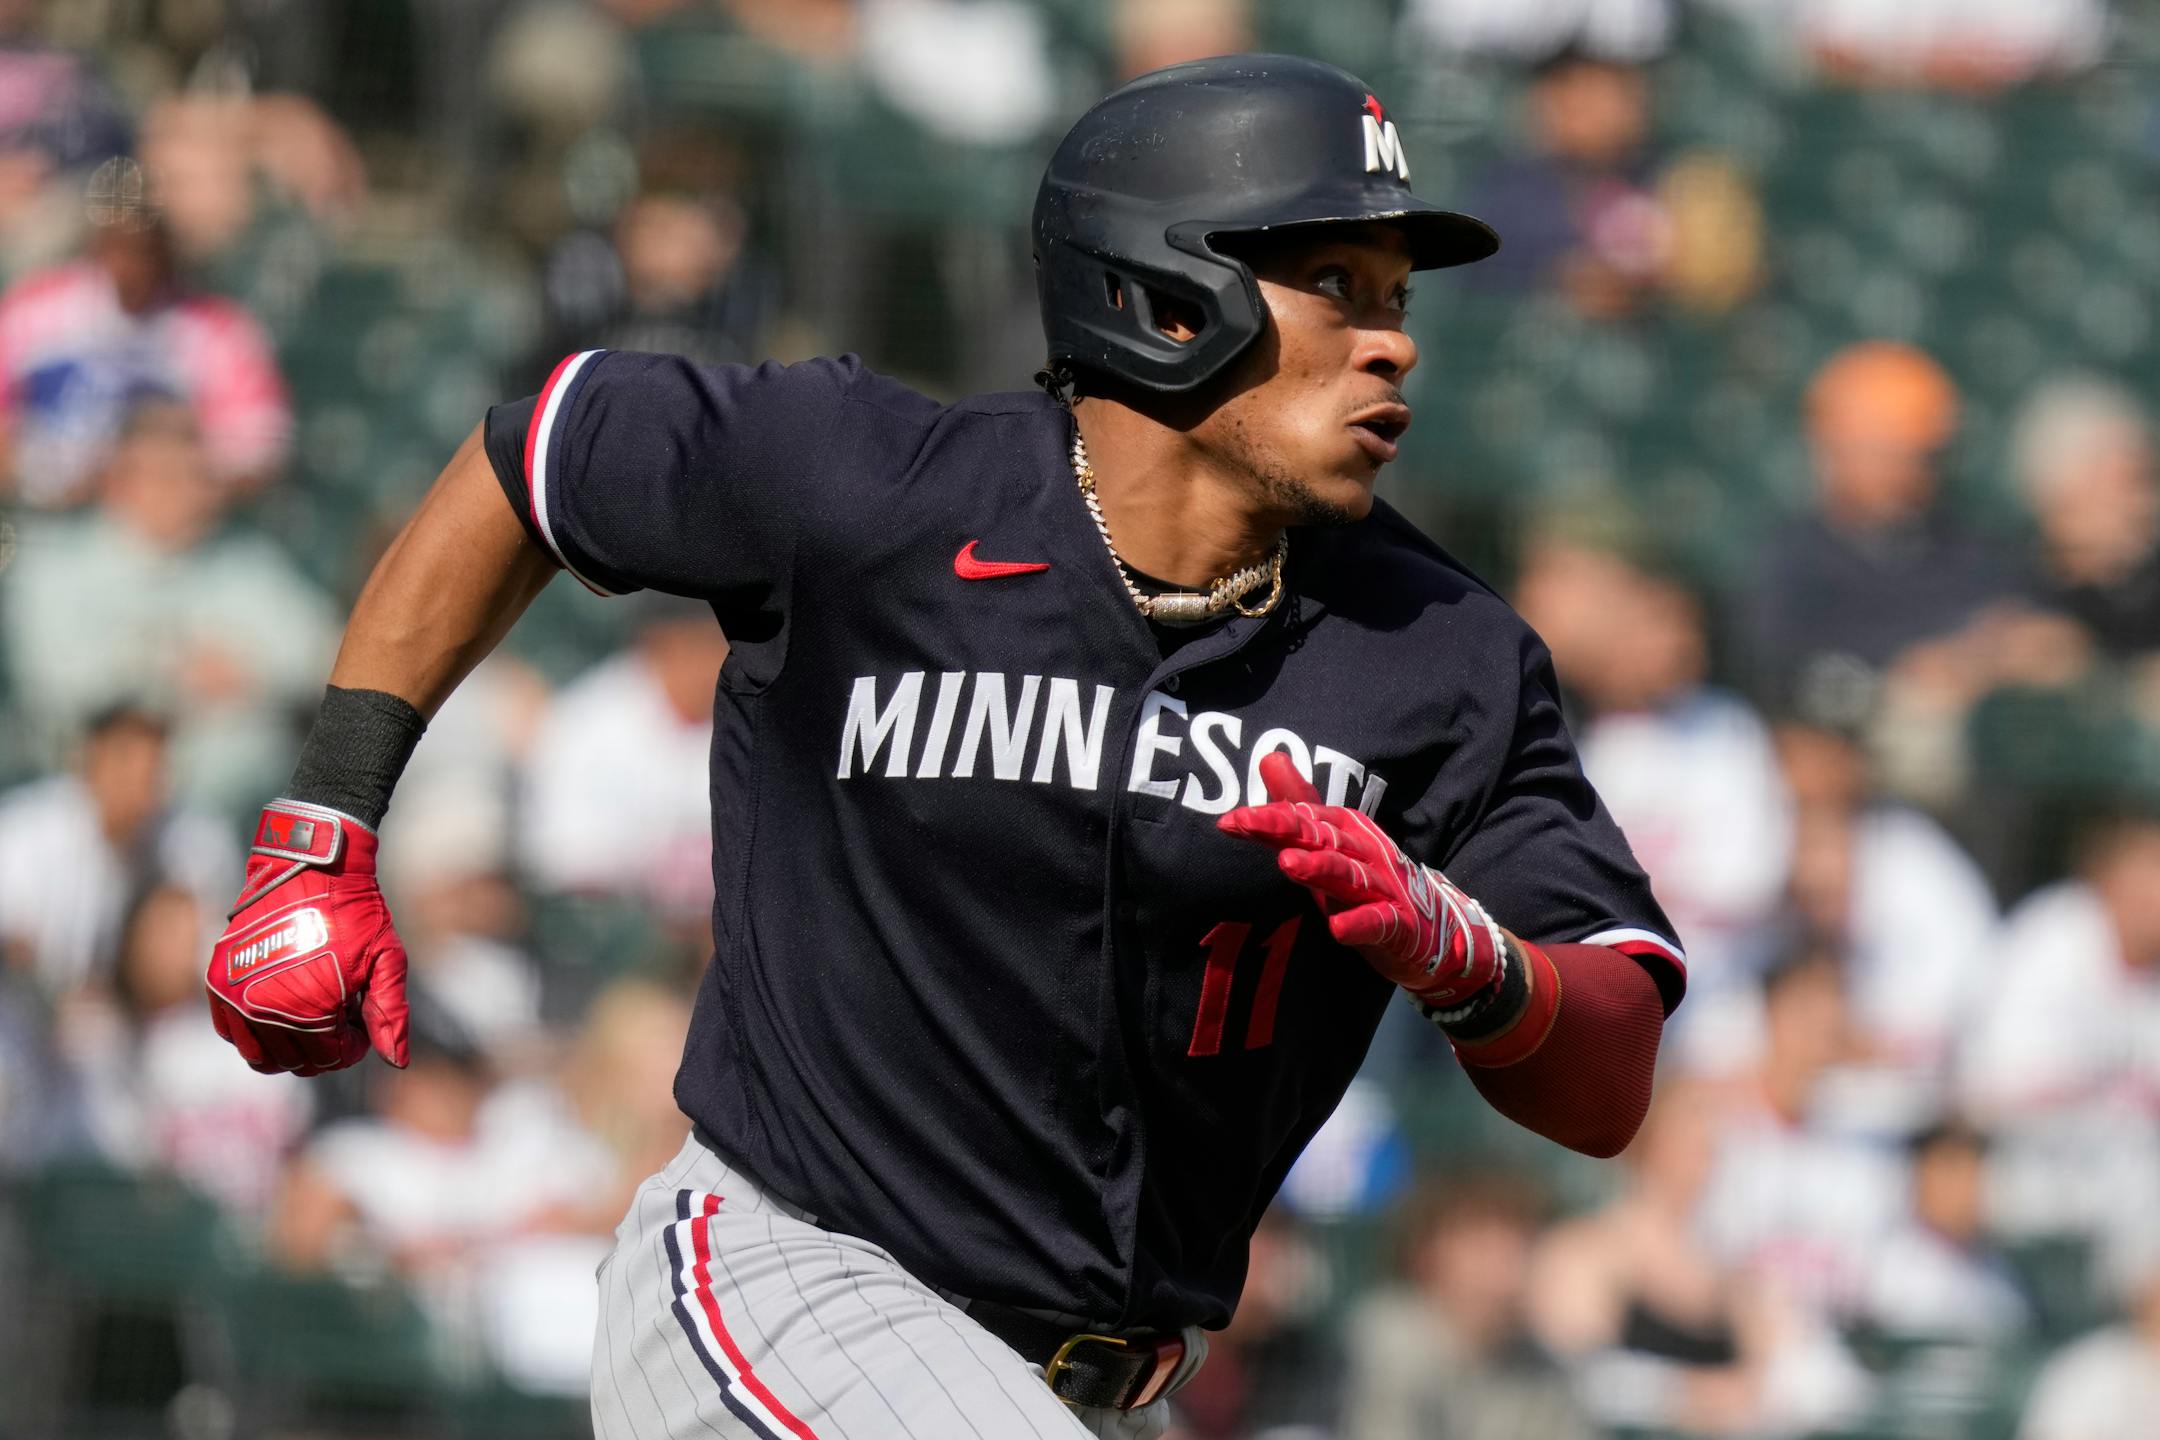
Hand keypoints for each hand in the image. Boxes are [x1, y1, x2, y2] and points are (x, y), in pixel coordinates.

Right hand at [205, 800, 408, 1074]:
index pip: (331, 1058)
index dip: (354, 1045)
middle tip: (341, 1018)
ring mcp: (235, 998)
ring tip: (314, 1018)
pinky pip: (230, 1033)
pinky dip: (254, 1034)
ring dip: (289, 1048)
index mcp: (310, 1010)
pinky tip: (280, 1012)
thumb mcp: (386, 960)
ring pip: (260, 1057)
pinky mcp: (217, 983)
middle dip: (325, 1047)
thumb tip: (397, 1063)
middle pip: (296, 1062)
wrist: (311, 867)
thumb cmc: (355, 913)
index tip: (361, 1020)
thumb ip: (390, 1013)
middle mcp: (265, 1010)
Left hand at [1217, 753, 1506, 1010]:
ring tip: (1287, 863)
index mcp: (1347, 832)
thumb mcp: (1330, 844)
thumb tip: (1269, 758)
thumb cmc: (1370, 882)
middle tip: (1248, 823)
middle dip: (1286, 830)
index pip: (1304, 819)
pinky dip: (1359, 924)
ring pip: (1348, 876)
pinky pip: (1378, 922)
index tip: (1230, 821)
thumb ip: (1299, 807)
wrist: (1431, 929)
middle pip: (1322, 839)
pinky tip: (1338, 929)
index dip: (1268, 818)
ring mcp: (1383, 888)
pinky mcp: (1398, 924)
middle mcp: (1364, 853)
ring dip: (1319, 869)